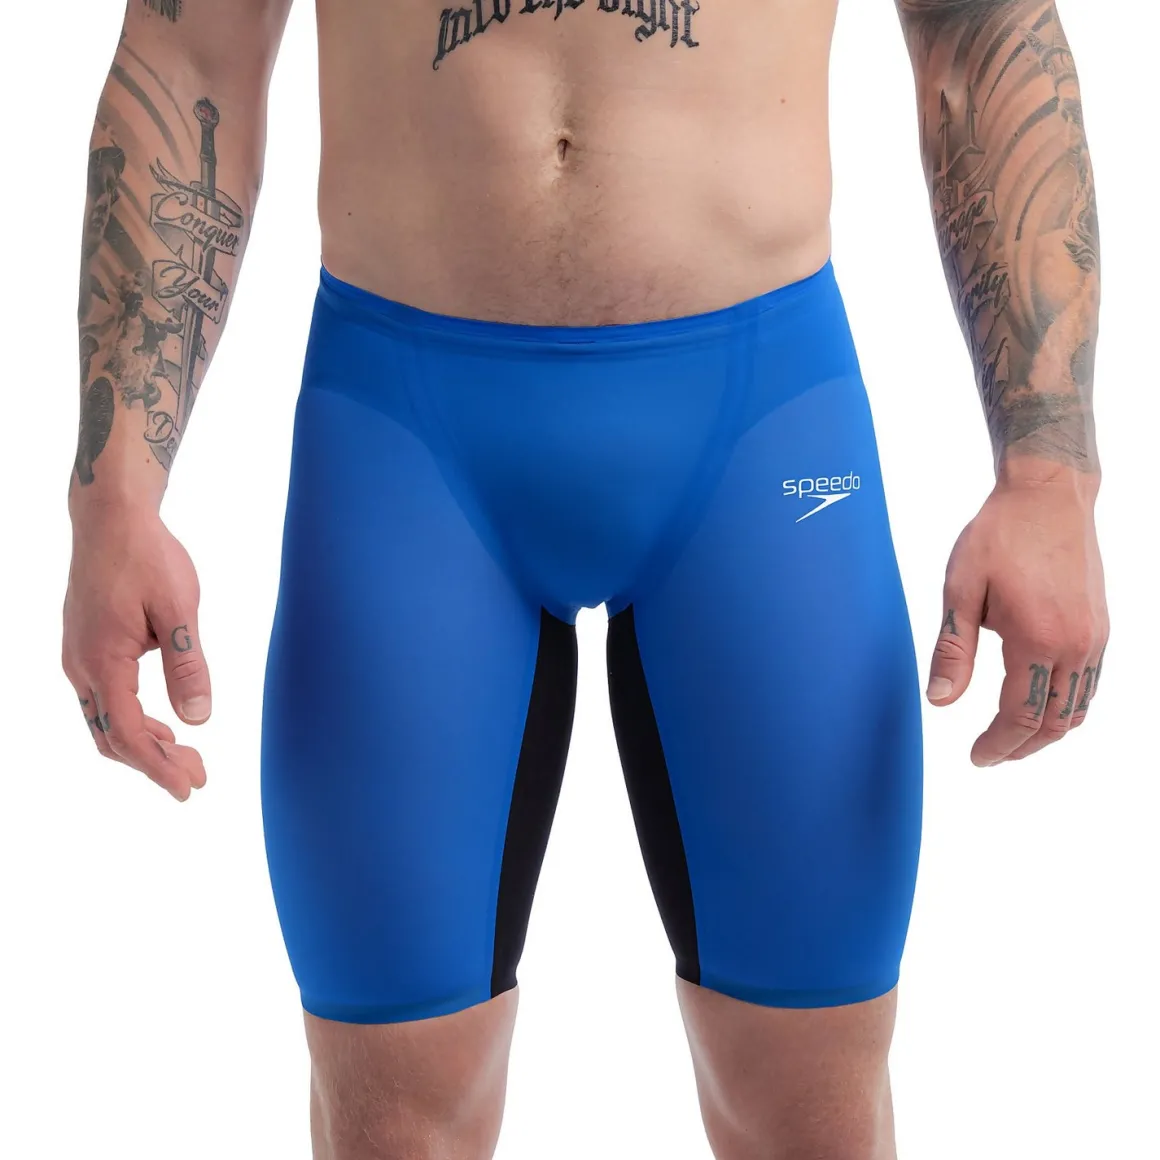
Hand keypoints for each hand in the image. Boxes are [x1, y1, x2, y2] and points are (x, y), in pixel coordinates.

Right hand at [63, 505, 209, 799]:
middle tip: (198, 776)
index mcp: (103, 661)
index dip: (158, 767)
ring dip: (144, 743)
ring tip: (186, 756)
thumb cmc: (147, 557)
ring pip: (105, 720)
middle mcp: (81, 666)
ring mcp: (79, 657)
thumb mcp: (179, 610)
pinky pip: (103, 699)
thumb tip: (197, 718)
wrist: (111, 518)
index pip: (128, 733)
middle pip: (112, 736)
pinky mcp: (85, 647)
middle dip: (154, 762)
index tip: (188, 788)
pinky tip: (162, 724)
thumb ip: (188, 665)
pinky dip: (132, 720)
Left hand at [926, 475, 1107, 765]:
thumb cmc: (1000, 536)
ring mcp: (1095, 638)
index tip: (976, 757)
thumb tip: (940, 701)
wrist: (1049, 496)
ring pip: (1078, 708)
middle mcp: (1076, 645)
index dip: (997, 744)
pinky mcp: (1101, 627)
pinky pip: (1089, 684)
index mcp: (1038, 639)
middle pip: (1056, 723)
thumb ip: (953, 650)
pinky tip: (1039, 704)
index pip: (1021, 716)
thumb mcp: (961, 590)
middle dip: (1022, 747)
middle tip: (989, 754)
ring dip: (1047, 732)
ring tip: (1011, 737)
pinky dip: (1066, 706)